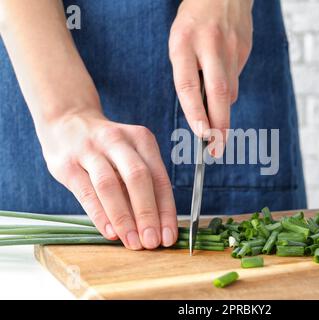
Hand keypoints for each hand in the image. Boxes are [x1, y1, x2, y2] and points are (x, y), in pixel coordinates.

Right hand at [38, 110, 177, 249]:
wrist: (67, 121)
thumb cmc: (108, 148)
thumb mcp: (130, 154)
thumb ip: (143, 183)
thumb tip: (158, 225)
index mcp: (142, 139)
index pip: (159, 178)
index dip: (166, 210)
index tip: (169, 236)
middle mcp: (118, 141)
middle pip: (138, 178)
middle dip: (148, 213)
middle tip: (152, 242)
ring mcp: (91, 151)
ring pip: (110, 185)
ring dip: (124, 217)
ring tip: (133, 242)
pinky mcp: (68, 164)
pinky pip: (86, 192)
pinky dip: (100, 214)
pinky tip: (110, 232)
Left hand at [169, 0, 252, 155]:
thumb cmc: (194, 23)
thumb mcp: (180, 42)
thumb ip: (189, 73)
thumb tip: (204, 110)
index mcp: (184, 43)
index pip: (188, 85)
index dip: (195, 113)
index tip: (202, 135)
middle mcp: (209, 46)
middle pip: (218, 93)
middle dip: (219, 125)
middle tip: (217, 149)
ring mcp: (232, 48)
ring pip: (229, 90)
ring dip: (223, 110)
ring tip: (217, 121)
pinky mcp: (245, 50)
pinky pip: (236, 79)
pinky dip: (229, 90)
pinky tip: (222, 82)